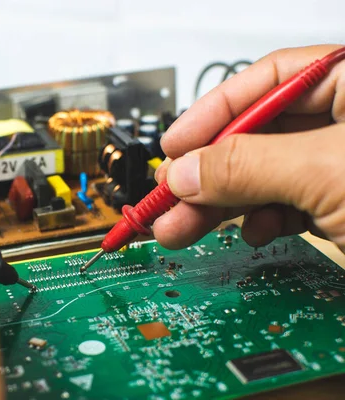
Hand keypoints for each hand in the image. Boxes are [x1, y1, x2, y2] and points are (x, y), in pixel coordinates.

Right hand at [154, 44, 344, 252]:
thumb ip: (250, 167)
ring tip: (181, 228)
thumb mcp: (328, 171)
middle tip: (167, 196)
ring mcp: (342, 163)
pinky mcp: (343, 202)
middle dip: (207, 173)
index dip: (212, 112)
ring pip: (265, 176)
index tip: (175, 146)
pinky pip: (288, 204)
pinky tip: (253, 231)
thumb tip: (187, 173)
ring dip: (220, 206)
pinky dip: (262, 220)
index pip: (267, 79)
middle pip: (257, 135)